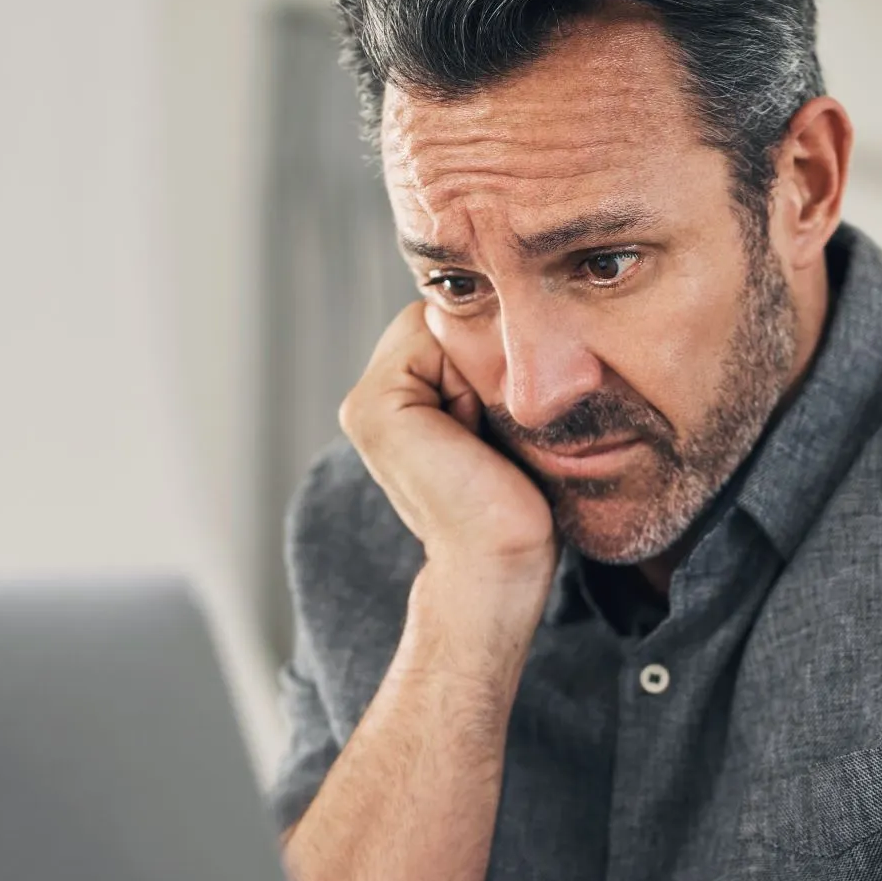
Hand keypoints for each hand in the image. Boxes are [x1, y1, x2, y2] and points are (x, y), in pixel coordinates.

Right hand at [340, 302, 555, 599]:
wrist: (499, 563)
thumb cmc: (517, 505)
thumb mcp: (498, 421)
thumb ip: (480, 371)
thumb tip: (505, 318)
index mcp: (398, 402)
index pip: (444, 325)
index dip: (485, 352)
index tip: (501, 416)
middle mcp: (370, 400)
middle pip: (438, 320)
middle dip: (476, 354)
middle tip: (491, 426)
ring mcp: (364, 405)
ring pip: (435, 325)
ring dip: (474, 365)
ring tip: (481, 431)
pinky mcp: (373, 409)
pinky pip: (428, 337)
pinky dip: (463, 375)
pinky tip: (469, 430)